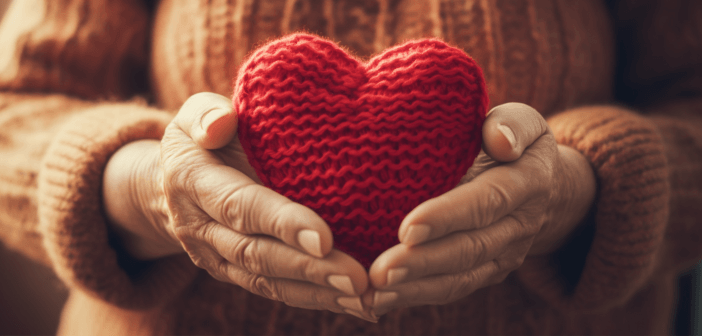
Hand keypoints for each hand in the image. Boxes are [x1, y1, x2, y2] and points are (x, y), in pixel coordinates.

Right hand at [103, 93, 375, 320]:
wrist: (169, 183)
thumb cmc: (201, 137)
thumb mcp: (194, 114)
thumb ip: (206, 114)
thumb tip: (221, 124)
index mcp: (193, 182)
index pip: (241, 206)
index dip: (282, 223)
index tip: (325, 237)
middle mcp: (199, 227)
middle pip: (257, 253)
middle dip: (308, 268)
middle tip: (356, 278)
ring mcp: (214, 257)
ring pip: (266, 281)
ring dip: (316, 292)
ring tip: (362, 298)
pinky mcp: (232, 273)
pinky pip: (272, 291)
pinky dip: (313, 299)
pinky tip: (352, 302)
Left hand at [364, 103, 596, 316]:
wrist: (544, 185)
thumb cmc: (513, 141)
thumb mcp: (524, 121)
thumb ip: (513, 124)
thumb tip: (500, 141)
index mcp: (527, 182)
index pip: (487, 201)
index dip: (448, 216)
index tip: (407, 228)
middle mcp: (519, 225)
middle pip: (470, 247)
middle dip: (423, 262)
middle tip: (381, 271)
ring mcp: (504, 255)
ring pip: (460, 277)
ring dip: (416, 287)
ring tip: (375, 293)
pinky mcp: (487, 272)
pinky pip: (453, 288)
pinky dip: (416, 296)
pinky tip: (381, 300)